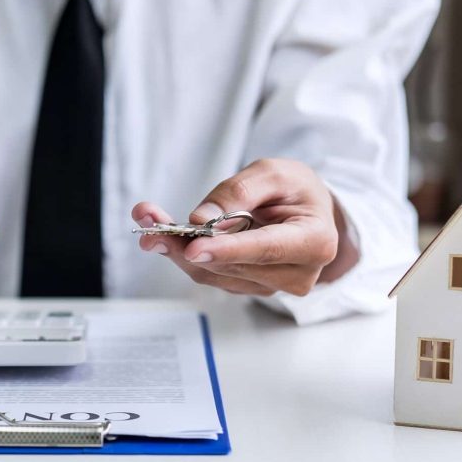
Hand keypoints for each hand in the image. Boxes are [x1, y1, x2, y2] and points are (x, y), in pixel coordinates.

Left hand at [132, 159, 356, 296]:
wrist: (306, 212)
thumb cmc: (296, 190)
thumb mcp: (273, 173)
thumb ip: (239, 192)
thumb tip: (200, 219)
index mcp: (314, 242)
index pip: (266, 250)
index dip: (228, 250)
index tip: (193, 248)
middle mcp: (295, 274)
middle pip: (231, 264)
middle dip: (185, 242)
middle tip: (148, 220)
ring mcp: (270, 287)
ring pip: (214, 273)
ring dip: (176, 248)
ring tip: (148, 220)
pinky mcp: (247, 288)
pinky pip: (209, 274)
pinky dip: (184, 253)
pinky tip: (165, 233)